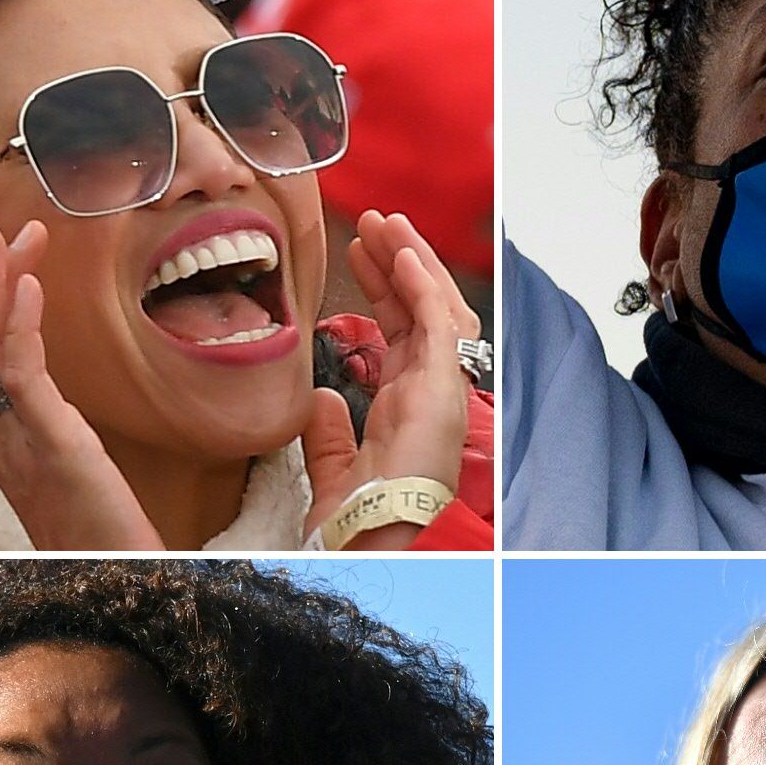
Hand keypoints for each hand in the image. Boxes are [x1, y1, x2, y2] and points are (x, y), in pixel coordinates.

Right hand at [0, 223, 160, 548]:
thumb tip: (60, 413)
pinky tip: (32, 285)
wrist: (119, 583)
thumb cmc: (104, 538)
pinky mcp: (49, 448)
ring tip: (9, 240)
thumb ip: (54, 438)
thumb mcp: (70, 475)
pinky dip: (18, 325)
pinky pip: (18, 377)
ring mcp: (14, 443)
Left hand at [301, 210, 478, 545]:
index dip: (383, 289)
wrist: (370, 541)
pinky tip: (404, 255)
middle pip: (422, 312)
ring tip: (388, 224)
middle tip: (373, 223)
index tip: (358, 254)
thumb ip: (329, 433)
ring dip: (413, 262)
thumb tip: (322, 402)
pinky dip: (424, 285)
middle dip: (398, 263)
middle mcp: (431, 394)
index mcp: (406, 407)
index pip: (402, 332)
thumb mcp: (332, 464)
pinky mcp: (443, 390)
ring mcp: (442, 391)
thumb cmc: (358, 516)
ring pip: (437, 309)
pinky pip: (439, 325)